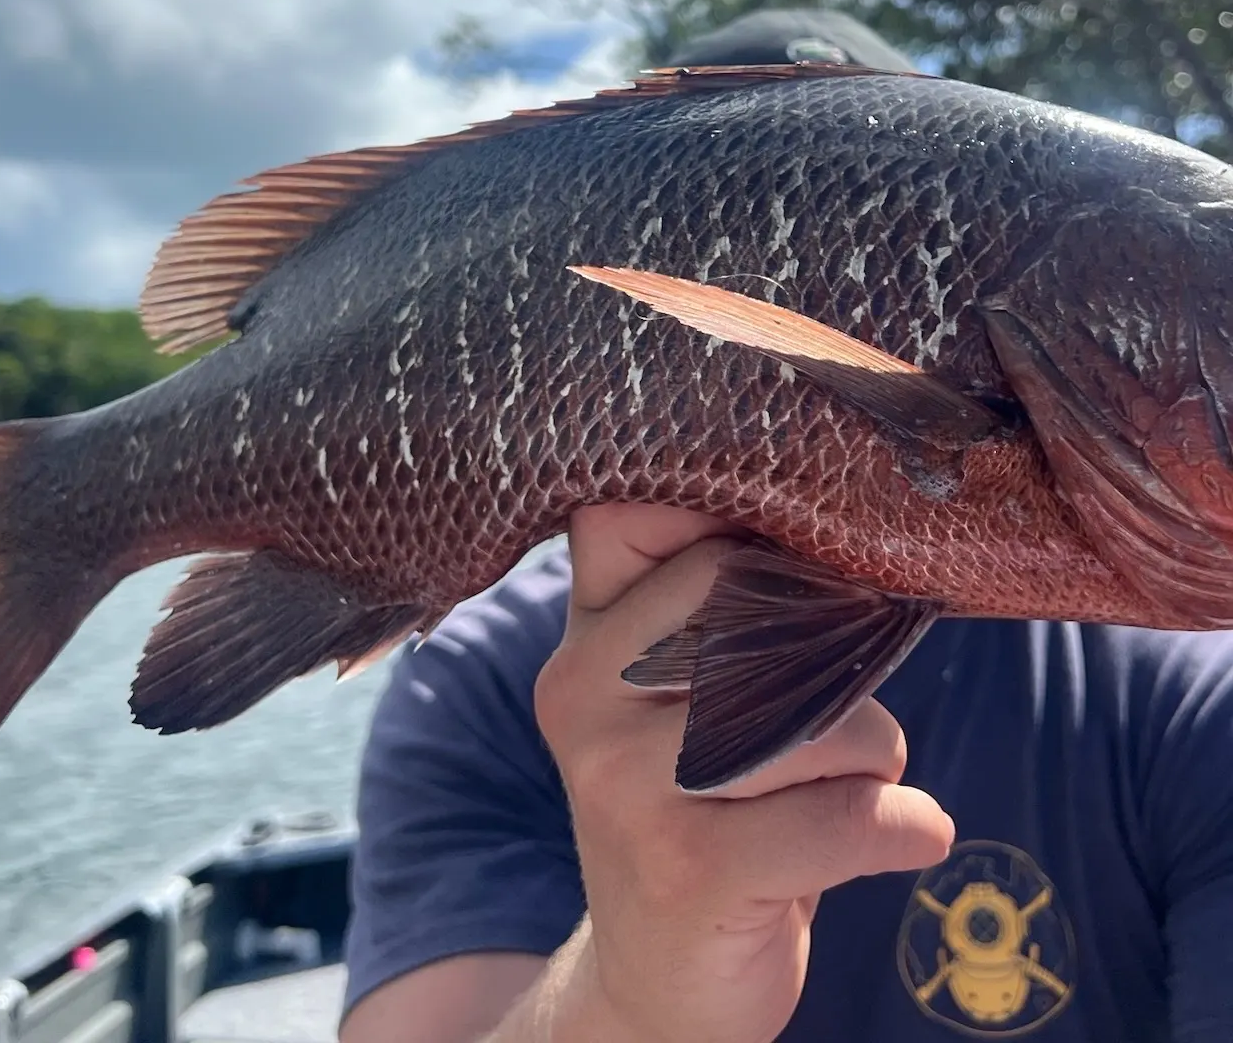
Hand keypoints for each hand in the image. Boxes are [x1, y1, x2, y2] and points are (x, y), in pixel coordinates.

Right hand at [503, 505, 953, 1042]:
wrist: (659, 980)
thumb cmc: (698, 811)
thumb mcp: (674, 704)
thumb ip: (712, 614)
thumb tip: (841, 534)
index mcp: (583, 648)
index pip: (636, 523)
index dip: (720, 514)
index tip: (791, 561)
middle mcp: (584, 700)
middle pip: (750, 598)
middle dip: (835, 645)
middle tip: (848, 697)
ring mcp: (625, 786)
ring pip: (814, 714)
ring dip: (874, 751)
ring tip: (860, 784)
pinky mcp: (688, 871)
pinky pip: (843, 817)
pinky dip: (902, 824)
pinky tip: (910, 834)